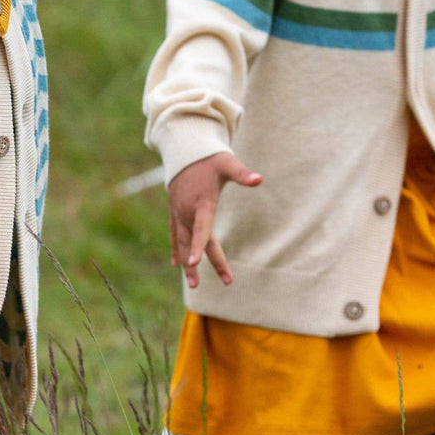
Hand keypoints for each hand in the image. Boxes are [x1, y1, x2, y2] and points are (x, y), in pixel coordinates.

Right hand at [167, 152, 261, 288]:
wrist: (184, 150)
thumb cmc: (209, 158)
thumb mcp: (227, 163)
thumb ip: (242, 173)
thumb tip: (259, 179)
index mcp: (201, 203)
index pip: (202, 229)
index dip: (199, 247)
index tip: (195, 264)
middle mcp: (187, 211)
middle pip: (195, 242)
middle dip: (203, 264)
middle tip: (217, 284)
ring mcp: (178, 213)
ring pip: (182, 243)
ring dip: (187, 264)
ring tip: (194, 284)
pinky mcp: (174, 212)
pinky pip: (174, 235)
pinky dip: (176, 250)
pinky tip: (176, 264)